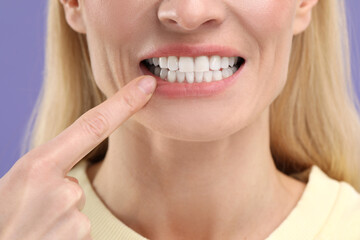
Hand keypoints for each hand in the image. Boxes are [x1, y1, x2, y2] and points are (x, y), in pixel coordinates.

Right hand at [0, 76, 155, 239]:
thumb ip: (45, 172)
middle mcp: (61, 188)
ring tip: (32, 230)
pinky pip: (81, 229)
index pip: (92, 126)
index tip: (146, 85)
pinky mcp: (82, 236)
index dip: (123, 103)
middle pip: (77, 182)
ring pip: (77, 207)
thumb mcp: (13, 186)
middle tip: (29, 215)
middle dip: (59, 196)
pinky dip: (64, 236)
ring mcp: (73, 215)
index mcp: (38, 166)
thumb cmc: (0, 221)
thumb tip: (71, 181)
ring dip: (60, 219)